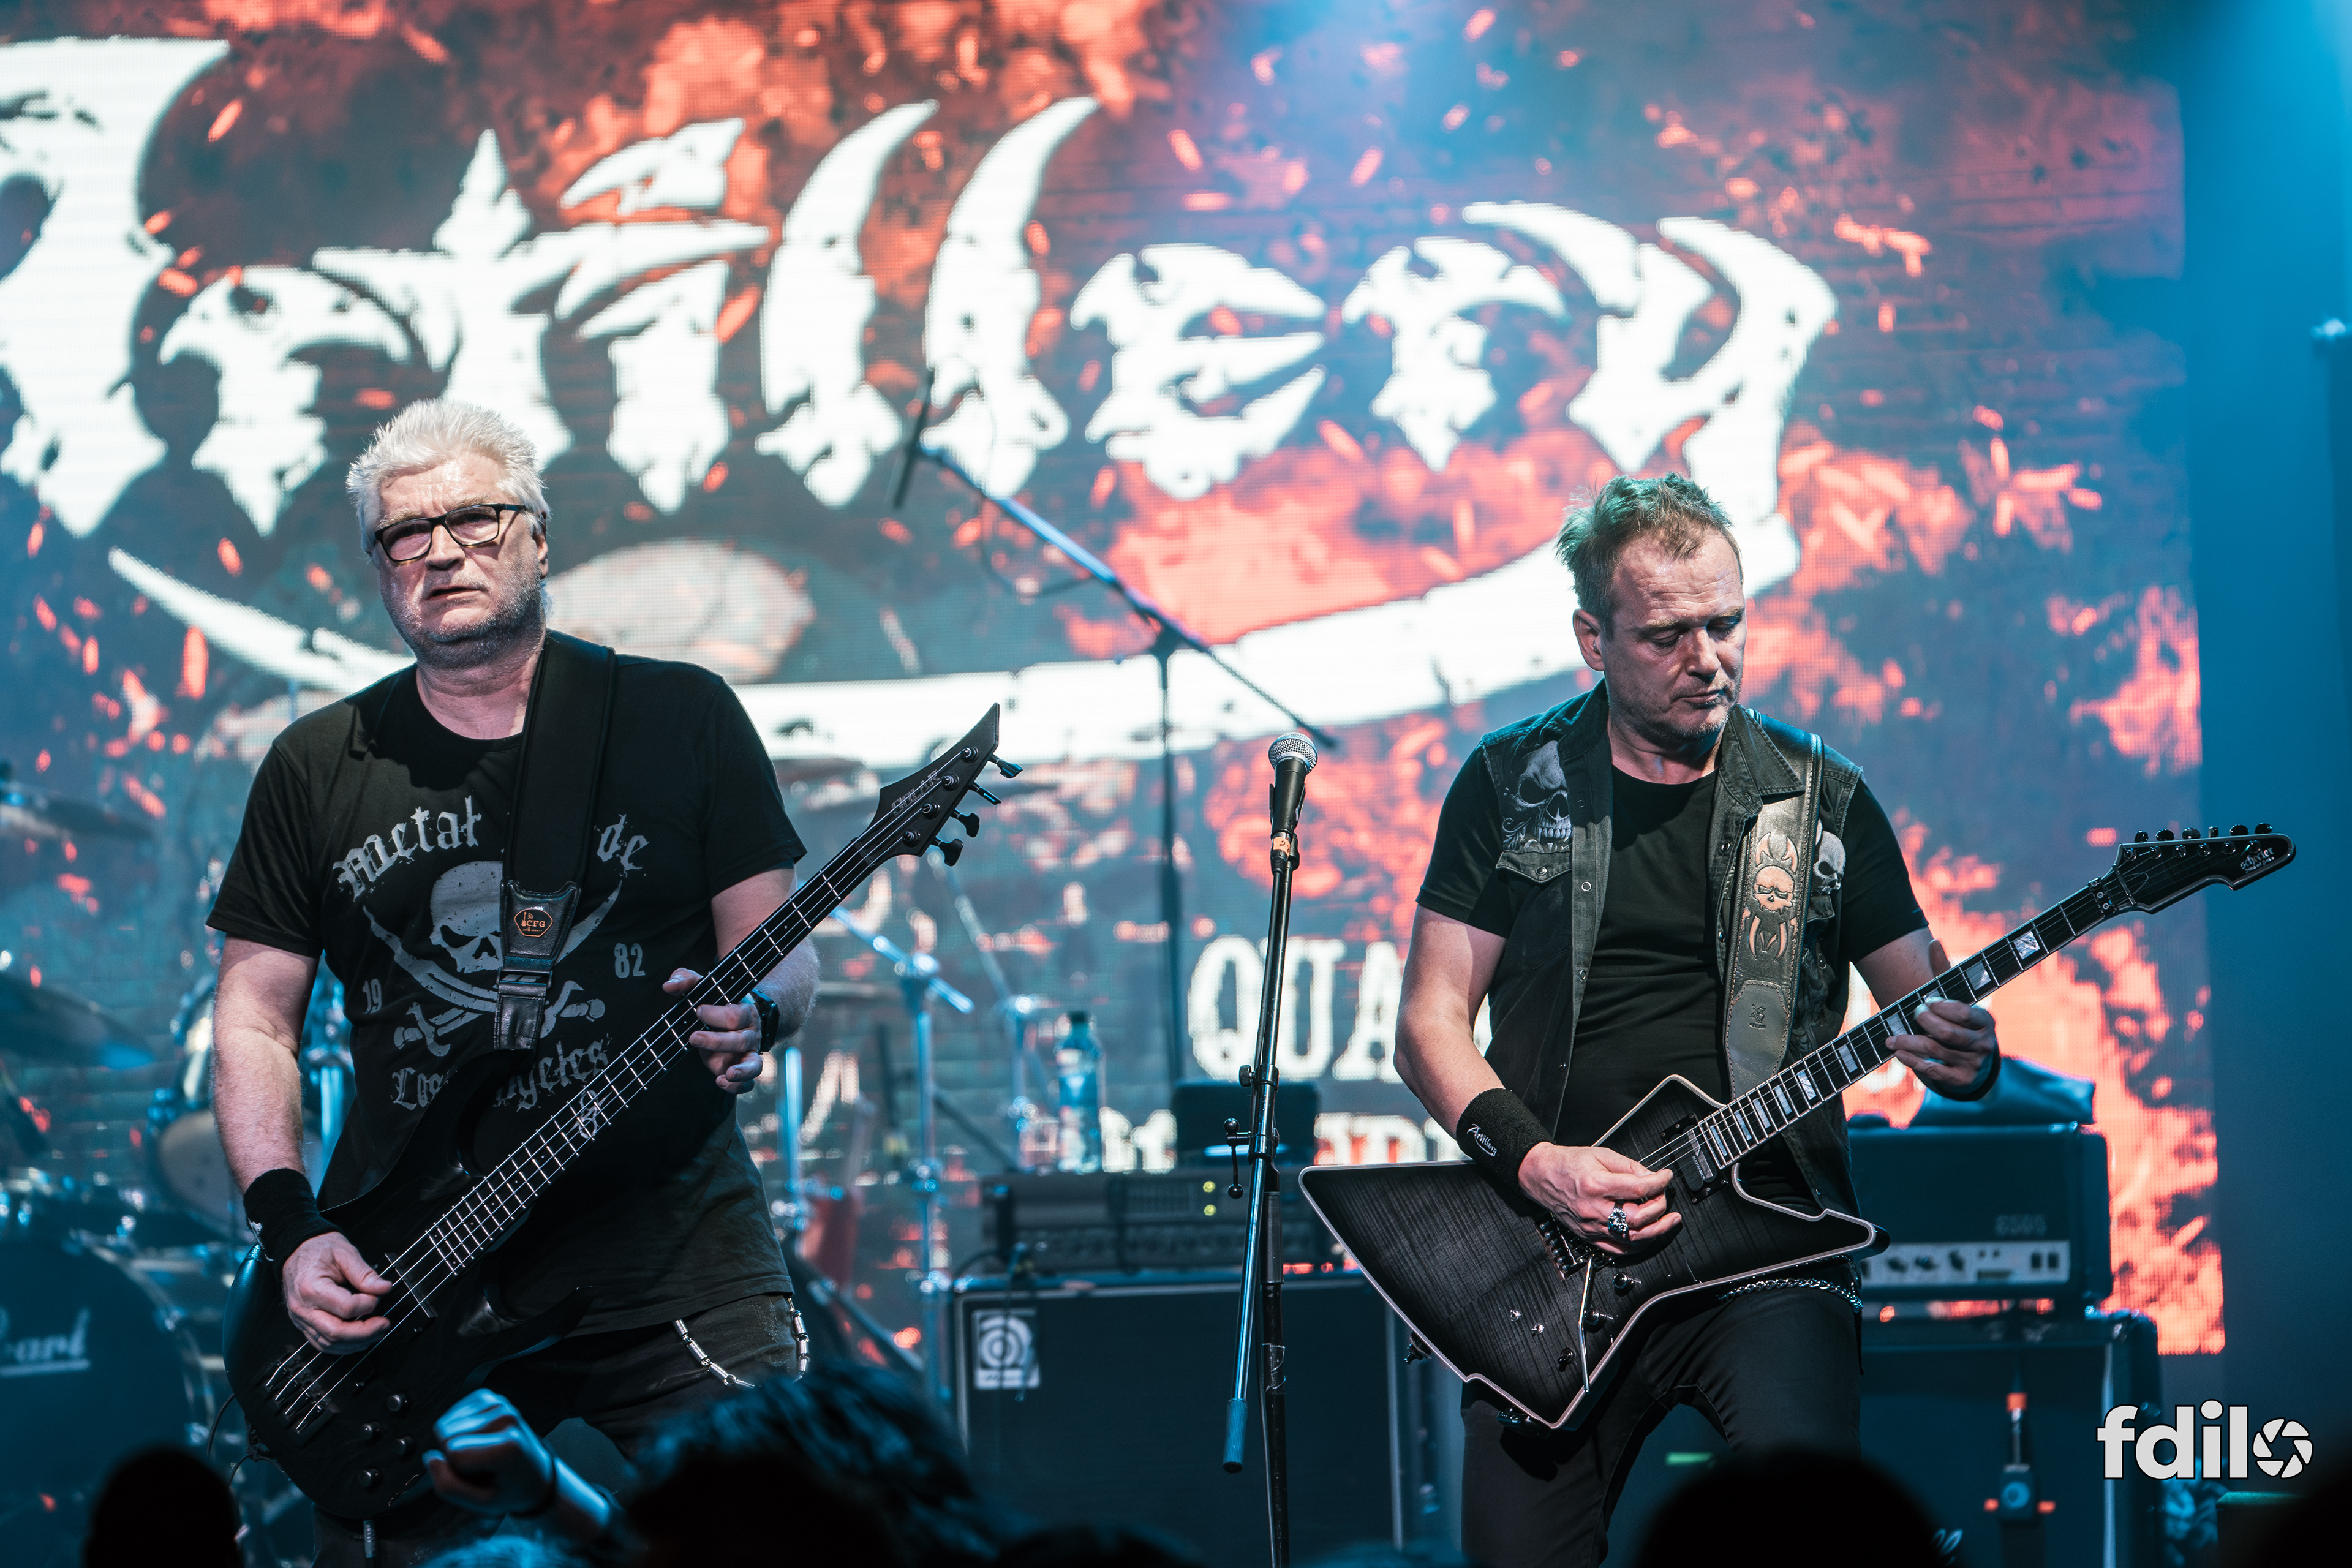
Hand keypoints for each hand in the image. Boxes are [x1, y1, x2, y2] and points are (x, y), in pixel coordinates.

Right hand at [282, 1231, 393, 1352]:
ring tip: (376, 1333)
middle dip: (365, 1332)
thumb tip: (383, 1288)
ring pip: (328, 1343)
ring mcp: (300, 1318)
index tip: (379, 1296)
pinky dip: (341, 1346)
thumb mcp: (345, 1253)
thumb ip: (365, 1273)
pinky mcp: (303, 1323)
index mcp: (312, 1288)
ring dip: (355, 1343)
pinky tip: (358, 1340)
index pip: (346, 1308)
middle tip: (384, 1324)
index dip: (368, 1305)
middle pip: (336, 1332)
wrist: (297, 1249)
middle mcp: (303, 1308)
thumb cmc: (319, 1249)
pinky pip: (320, 1342)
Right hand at [422, 1389, 553, 1516]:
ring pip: (446, 1424)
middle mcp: (506, 1418)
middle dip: (456, 1455)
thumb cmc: (509, 1488)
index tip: (479, 1475)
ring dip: (459, 1442)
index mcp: (508, 1446)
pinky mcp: (489, 1397)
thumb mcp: (481, 1502)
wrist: (533, 1473)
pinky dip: (460, 1429)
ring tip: (482, 1453)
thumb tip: (430, 1458)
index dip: (457, 1470)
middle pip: (447, 1435)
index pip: (453, 1452)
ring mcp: (499, 1404)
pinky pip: (452, 1414)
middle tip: (481, 1465)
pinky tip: (479, 1440)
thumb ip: (449, 1486)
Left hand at [665, 968, 763, 1094]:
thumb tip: (669, 986)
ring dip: (741, 1070)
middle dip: (715, 1041)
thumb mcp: (704, 986)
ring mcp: (749, 1053)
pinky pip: (748, 1082)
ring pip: (753, 1064)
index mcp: (744, 1011)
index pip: (736, 1015)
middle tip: (693, 1037)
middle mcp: (750, 1033)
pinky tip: (721, 1082)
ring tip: (727, 1074)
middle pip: (740, 1040)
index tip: (699, 1011)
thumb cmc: (718, 1001)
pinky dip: (738, 1085)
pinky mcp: (744, 1069)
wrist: (741, 1018)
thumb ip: (687, 981)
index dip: (717, 1014)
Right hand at [1517, 1143, 1680, 1256]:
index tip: (1666, 1177)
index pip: (1638, 1189)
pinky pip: (1618, 1249)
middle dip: (1659, 1208)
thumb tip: (1652, 1178)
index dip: (1659, 1183)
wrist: (1542, 1175)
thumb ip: (1629, 1167)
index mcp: (1596, 1184)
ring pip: (1631, 1238)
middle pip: (1637, 1218)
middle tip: (1666, 1199)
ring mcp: (1591, 1226)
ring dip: (1656, 1231)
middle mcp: (1593, 1208)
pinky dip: (1637, 1245)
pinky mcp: (1589, 1236)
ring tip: (1669, 1221)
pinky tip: (1648, 1236)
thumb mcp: (1601, 1155)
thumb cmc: (1568, 1164)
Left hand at [1889, 998, 1998, 1095]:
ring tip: (1891, 1040)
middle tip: (1915, 1014)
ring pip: (1934, 1050)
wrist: (1979, 1061)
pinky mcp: (1962, 1079)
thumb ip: (1950, 1009)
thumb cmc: (1964, 1029)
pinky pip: (1933, 1070)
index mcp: (1985, 1023)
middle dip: (1925, 1020)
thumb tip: (1920, 1006)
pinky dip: (1913, 1061)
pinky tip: (1899, 1053)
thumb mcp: (1967, 1015)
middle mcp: (1983, 1045)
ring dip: (1908, 1042)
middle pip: (1946, 1033)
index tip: (1927, 1002)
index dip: (1941, 1006)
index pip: (1963, 1014)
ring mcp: (1973, 1064)